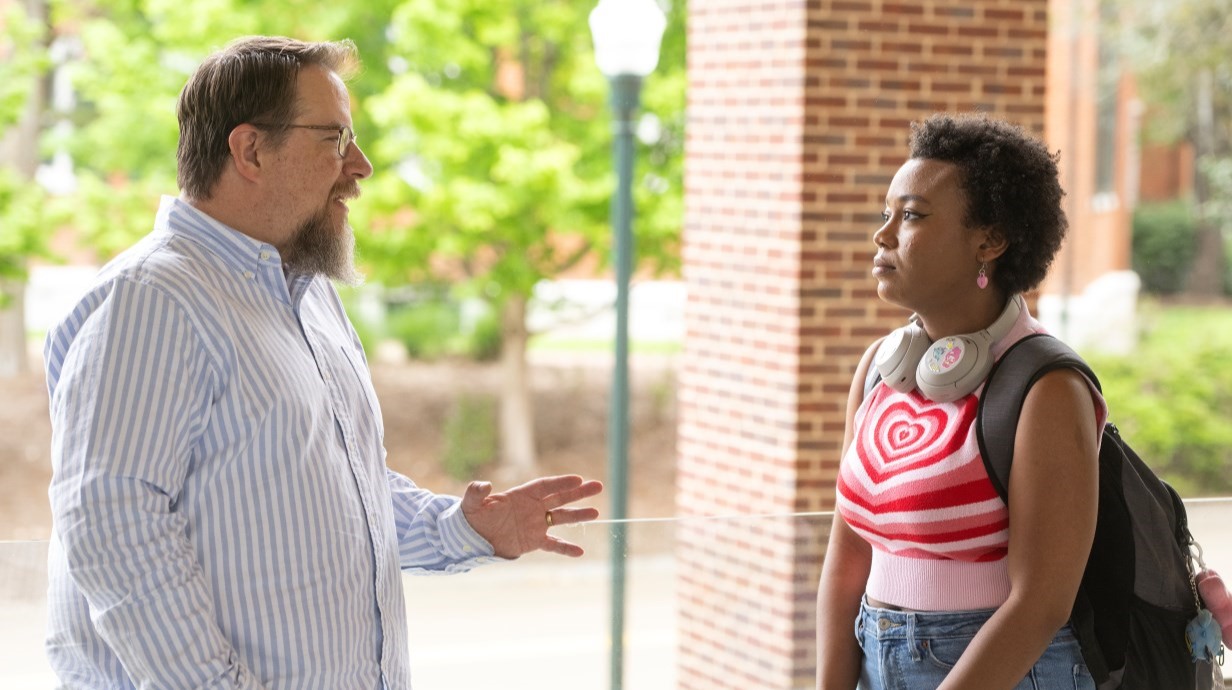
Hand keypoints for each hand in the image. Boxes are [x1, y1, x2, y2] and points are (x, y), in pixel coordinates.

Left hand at [460, 474, 602, 558]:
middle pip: (560, 498)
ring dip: (578, 515)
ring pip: (561, 518)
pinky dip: (566, 548)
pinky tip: (580, 552)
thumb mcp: (471, 503)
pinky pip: (554, 544)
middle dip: (578, 492)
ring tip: (596, 513)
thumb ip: (477, 492)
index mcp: (521, 495)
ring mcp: (536, 524)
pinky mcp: (534, 541)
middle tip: (597, 486)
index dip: (560, 482)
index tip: (577, 479)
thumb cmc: (473, 516)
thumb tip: (484, 485)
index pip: (545, 486)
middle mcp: (533, 507)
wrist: (473, 537)